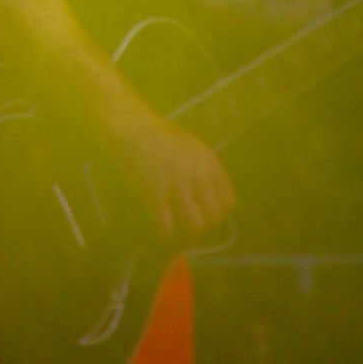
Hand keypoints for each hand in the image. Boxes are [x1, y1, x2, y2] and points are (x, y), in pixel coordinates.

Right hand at [116, 115, 235, 243]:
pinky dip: (167, 234)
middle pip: (214, 216)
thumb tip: (216, 198)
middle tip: (194, 224)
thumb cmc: (163, 136)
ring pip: (195, 225)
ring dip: (189, 233)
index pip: (228, 200)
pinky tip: (164, 232)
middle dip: (206, 224)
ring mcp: (177, 186)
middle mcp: (197, 175)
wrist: (134, 129)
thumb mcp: (193, 147)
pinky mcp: (155, 195)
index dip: (219, 210)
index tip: (208, 211)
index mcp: (209, 162)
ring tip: (182, 232)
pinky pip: (167, 227)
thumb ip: (206, 169)